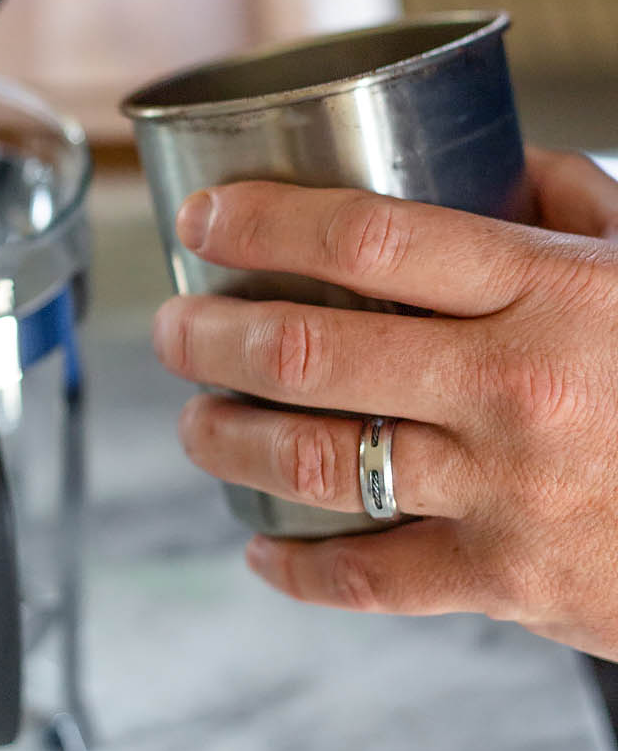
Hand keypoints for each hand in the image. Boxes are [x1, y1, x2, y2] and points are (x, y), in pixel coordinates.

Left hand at [150, 148, 617, 661]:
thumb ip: (578, 209)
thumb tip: (504, 167)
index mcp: (549, 291)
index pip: (371, 236)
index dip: (266, 221)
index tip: (203, 219)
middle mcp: (512, 386)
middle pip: (311, 349)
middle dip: (212, 334)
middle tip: (172, 326)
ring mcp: (505, 491)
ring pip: (318, 461)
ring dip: (229, 439)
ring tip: (196, 421)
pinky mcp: (508, 584)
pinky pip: (370, 580)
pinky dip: (299, 571)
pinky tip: (261, 550)